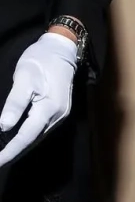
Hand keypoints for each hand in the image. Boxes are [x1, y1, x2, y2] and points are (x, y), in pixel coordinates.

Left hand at [0, 33, 77, 166]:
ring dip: (20, 145)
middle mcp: (57, 116)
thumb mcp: (24, 78)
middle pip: (33, 139)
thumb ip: (15, 103)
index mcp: (49, 108)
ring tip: (4, 151)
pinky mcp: (59, 110)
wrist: (61, 49)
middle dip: (14, 151)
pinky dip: (28, 135)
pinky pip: (41, 128)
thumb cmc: (40, 60)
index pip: (26, 136)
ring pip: (37, 135)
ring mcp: (60, 114)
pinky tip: (17, 137)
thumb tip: (4, 126)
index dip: (10, 151)